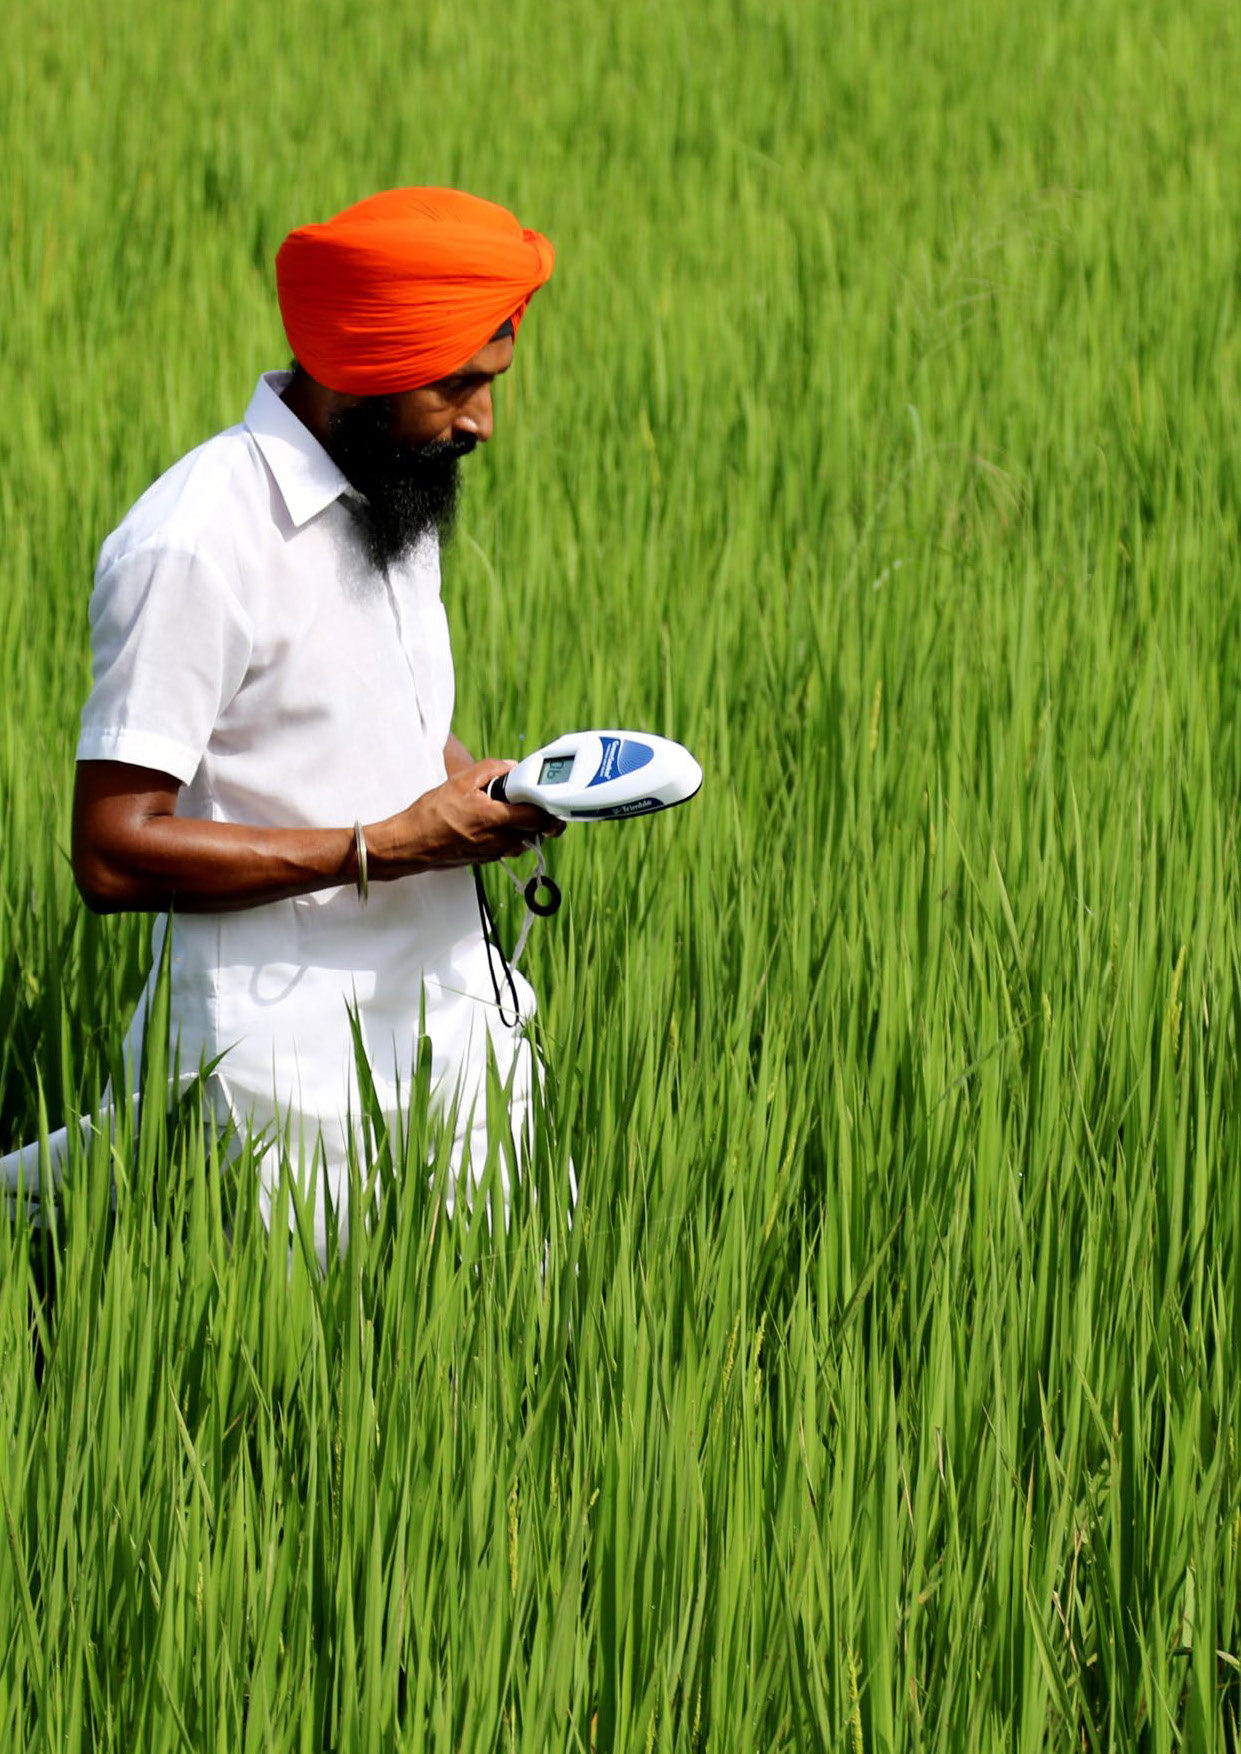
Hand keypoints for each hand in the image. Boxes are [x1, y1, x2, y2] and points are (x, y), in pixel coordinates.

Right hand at [371, 760, 562, 874]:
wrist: (410, 845)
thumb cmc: (430, 815)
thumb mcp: (460, 782)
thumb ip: (490, 770)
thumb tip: (511, 767)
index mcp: (496, 819)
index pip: (539, 817)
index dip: (548, 805)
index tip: (545, 793)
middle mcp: (500, 841)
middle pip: (538, 832)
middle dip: (542, 816)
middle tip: (536, 801)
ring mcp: (495, 853)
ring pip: (525, 841)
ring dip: (527, 827)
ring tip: (515, 811)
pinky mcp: (487, 859)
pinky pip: (510, 848)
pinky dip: (512, 835)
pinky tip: (498, 823)